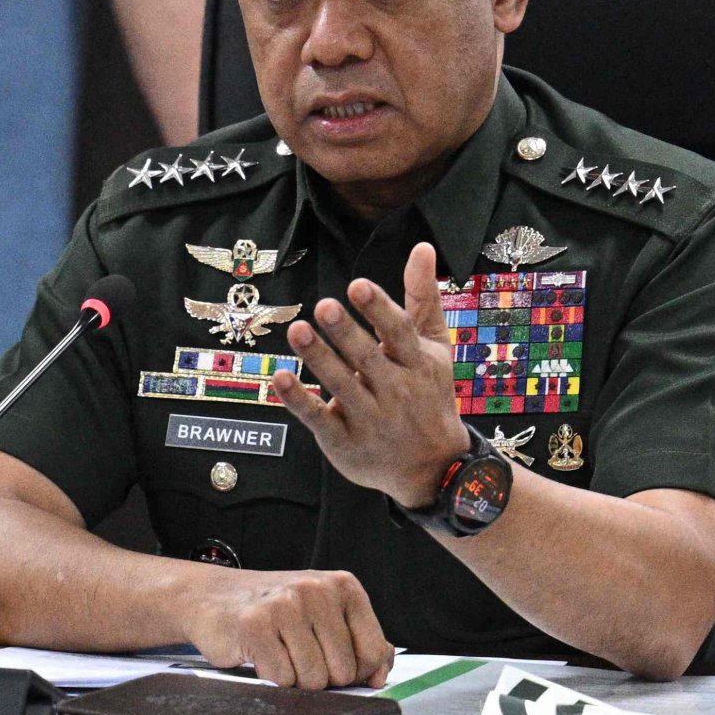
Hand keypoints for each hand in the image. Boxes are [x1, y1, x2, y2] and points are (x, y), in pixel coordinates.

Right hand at [183, 566, 393, 690]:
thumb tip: (381, 674)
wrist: (214, 597)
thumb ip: (360, 641)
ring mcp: (285, 605)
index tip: (336, 665)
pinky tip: (261, 654)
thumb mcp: (325, 614)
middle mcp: (317, 590)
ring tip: (279, 653)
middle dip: (321, 677)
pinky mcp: (255, 625)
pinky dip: (270, 677)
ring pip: (312, 679)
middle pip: (343, 671)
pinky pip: (281, 678)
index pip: (373, 652)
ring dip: (294, 678)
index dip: (358, 673)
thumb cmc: (274, 610)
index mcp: (343, 586)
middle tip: (298, 655)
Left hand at [279, 244, 468, 511]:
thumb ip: (422, 297)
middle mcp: (396, 391)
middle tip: (324, 306)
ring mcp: (370, 419)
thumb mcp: (433, 346)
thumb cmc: (428, 394)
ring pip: (341, 386)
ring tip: (297, 330)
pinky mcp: (345, 441)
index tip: (358, 285)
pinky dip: (299, 401)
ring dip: (319, 359)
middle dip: (346, 333)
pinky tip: (280, 379)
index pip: (398, 333)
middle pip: (367, 358)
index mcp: (417, 363)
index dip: (379, 309)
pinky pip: (319, 419)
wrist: (433, 467)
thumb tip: (422, 247)